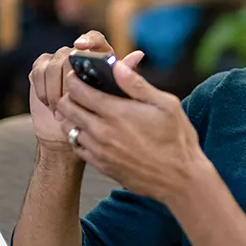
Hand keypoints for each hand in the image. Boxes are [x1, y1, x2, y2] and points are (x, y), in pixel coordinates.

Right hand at [28, 30, 143, 151]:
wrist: (77, 126)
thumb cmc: (103, 111)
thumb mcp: (119, 96)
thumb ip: (126, 75)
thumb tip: (138, 54)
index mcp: (100, 56)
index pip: (95, 38)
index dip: (88, 39)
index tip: (80, 46)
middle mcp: (78, 54)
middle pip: (68, 56)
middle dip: (67, 81)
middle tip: (69, 101)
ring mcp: (58, 59)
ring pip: (51, 66)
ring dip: (54, 90)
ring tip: (61, 111)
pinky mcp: (41, 68)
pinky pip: (38, 72)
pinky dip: (43, 91)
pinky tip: (51, 105)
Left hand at [56, 61, 205, 203]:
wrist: (179, 179)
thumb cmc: (177, 140)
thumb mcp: (166, 105)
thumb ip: (137, 84)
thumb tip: (117, 66)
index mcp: (116, 112)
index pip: (77, 89)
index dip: (75, 78)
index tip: (81, 76)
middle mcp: (102, 131)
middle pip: (66, 107)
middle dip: (70, 95)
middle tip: (83, 92)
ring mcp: (99, 150)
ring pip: (68, 127)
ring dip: (72, 116)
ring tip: (87, 112)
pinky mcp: (100, 165)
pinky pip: (77, 147)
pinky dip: (80, 136)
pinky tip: (94, 132)